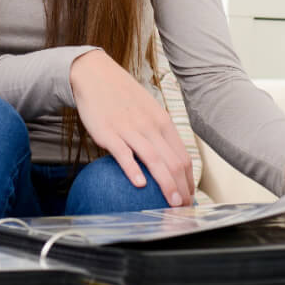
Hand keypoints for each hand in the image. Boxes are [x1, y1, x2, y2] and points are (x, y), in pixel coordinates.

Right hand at [69, 50, 194, 206]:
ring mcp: (131, 130)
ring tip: (171, 204)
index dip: (189, 180)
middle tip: (184, 209)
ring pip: (155, 161)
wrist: (95, 75)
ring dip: (166, 185)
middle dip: (183, 188)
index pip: (183, 156)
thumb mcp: (147, 110)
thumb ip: (157, 132)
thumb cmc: (121, 96)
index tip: (189, 197)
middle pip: (173, 162)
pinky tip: (139, 185)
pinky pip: (124, 154)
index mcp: (162, 122)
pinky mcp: (109, 133)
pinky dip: (133, 170)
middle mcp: (151, 126)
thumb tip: (166, 158)